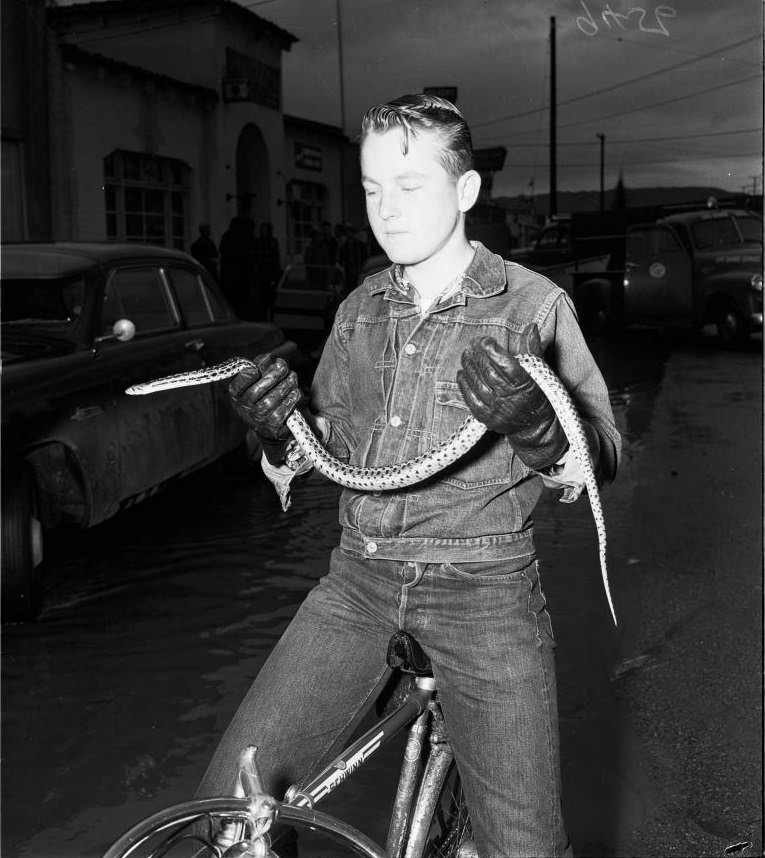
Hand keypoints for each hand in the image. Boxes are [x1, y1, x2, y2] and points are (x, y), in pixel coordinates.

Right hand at [229, 354, 302, 462]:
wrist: (267, 426)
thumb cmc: (262, 396)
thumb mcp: (257, 381)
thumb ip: (261, 366)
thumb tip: (268, 357)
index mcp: (236, 393)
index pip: (239, 383)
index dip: (248, 373)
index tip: (257, 367)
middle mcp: (244, 407)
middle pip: (258, 390)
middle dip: (273, 375)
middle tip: (284, 366)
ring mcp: (257, 418)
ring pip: (271, 401)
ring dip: (285, 386)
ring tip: (293, 377)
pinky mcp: (271, 427)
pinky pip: (281, 412)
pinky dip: (290, 400)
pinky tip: (296, 392)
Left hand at [456, 324, 568, 470]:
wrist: (535, 426)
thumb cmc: (538, 393)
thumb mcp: (540, 371)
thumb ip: (532, 349)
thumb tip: (530, 326)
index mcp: (525, 385)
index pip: (506, 365)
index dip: (493, 351)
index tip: (486, 340)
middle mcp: (510, 398)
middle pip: (488, 372)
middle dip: (478, 355)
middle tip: (473, 343)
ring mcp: (497, 410)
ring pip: (478, 384)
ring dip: (469, 366)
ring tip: (466, 354)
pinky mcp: (486, 418)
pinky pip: (471, 399)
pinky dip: (464, 384)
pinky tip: (462, 373)